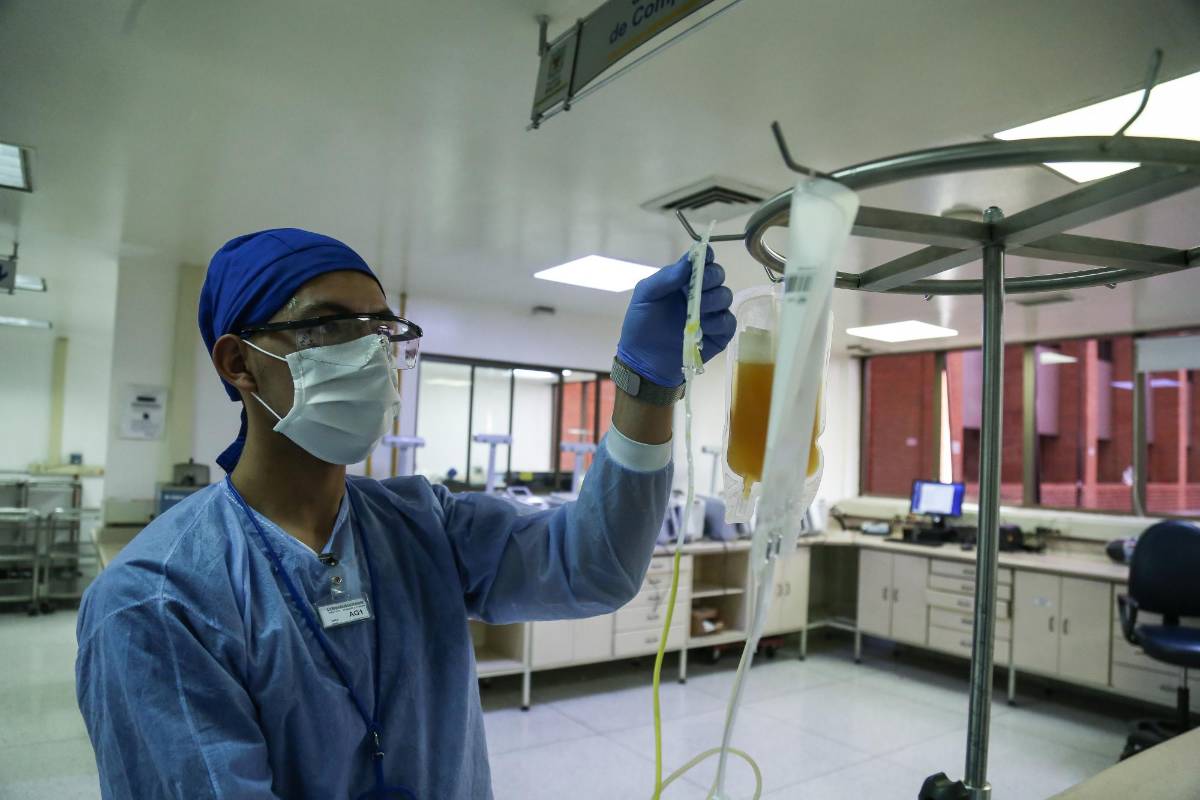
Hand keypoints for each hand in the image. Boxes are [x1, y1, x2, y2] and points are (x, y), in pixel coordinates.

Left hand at [616, 247, 735, 387]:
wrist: (644, 360)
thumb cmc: (641, 325)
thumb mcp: (644, 296)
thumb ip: (664, 278)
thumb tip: (687, 263)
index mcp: (682, 280)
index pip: (701, 260)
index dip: (705, 255)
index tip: (703, 257)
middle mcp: (700, 293)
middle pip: (718, 275)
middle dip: (712, 277)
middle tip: (700, 287)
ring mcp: (711, 313)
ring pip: (726, 296)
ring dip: (715, 299)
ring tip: (699, 310)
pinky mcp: (718, 334)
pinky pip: (728, 322)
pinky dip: (718, 321)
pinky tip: (704, 327)